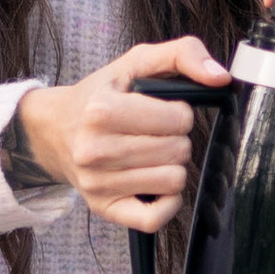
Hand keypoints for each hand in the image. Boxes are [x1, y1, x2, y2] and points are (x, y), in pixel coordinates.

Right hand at [16, 38, 228, 230]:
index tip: (161, 111)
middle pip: (179, 151)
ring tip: (152, 154)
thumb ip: (182, 54)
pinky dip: (166, 203)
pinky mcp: (103, 208)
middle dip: (176, 139)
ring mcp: (98, 183)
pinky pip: (153, 219)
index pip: (179, 118)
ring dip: (172, 167)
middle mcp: (96, 149)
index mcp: (103, 110)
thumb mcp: (136, 62)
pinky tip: (156, 184)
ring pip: (173, 182)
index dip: (179, 113)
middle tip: (155, 133)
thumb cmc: (101, 95)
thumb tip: (220, 78)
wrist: (54, 130)